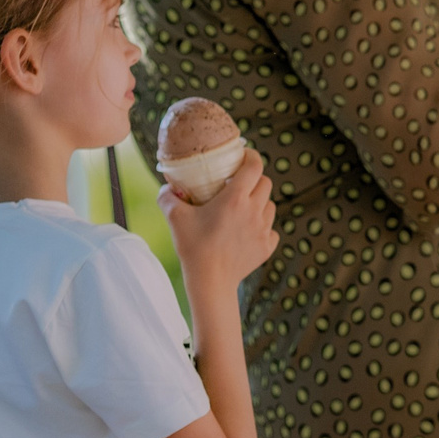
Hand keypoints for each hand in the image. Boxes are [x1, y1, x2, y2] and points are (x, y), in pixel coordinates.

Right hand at [162, 149, 277, 289]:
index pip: (255, 165)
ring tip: (242, 209)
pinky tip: (247, 233)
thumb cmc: (193, 248)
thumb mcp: (175, 219)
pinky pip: (271, 230)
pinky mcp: (267, 246)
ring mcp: (264, 229)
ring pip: (270, 205)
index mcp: (236, 198)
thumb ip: (167, 198)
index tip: (244, 155)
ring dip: (259, 203)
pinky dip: (262, 228)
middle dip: (255, 179)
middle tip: (240, 184)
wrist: (210, 282)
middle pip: (266, 183)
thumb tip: (166, 188)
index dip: (252, 156)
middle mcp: (255, 210)